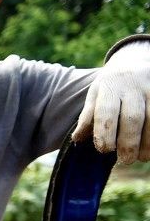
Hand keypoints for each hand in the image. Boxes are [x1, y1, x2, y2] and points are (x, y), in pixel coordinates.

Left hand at [74, 41, 149, 163]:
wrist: (133, 60)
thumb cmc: (110, 86)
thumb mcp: (95, 95)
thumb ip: (87, 117)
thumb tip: (77, 139)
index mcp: (109, 87)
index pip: (106, 111)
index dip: (104, 132)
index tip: (104, 150)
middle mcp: (132, 87)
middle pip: (132, 117)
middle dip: (128, 141)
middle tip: (125, 160)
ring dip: (148, 141)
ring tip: (141, 158)